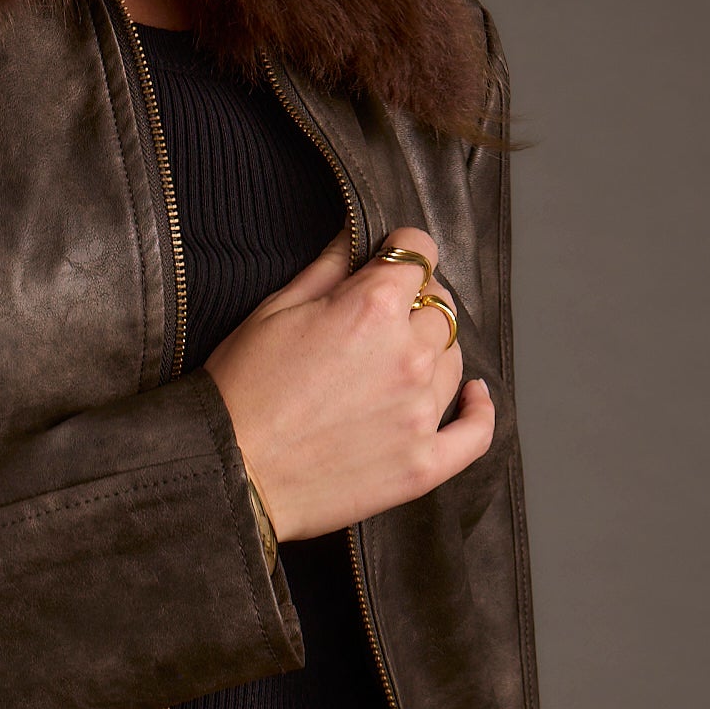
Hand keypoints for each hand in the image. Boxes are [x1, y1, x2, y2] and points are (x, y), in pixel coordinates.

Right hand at [203, 227, 495, 540]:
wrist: (230, 473)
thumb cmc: (241, 392)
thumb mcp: (274, 309)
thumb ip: (329, 268)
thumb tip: (357, 236)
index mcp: (374, 307)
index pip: (420, 252)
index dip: (402, 250)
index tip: (390, 261)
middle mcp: (408, 355)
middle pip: (441, 307)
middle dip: (416, 303)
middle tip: (380, 321)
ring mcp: (421, 412)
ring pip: (453, 360)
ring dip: (432, 352)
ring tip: (393, 365)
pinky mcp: (423, 463)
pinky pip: (475, 433)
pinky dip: (479, 410)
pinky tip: (474, 395)